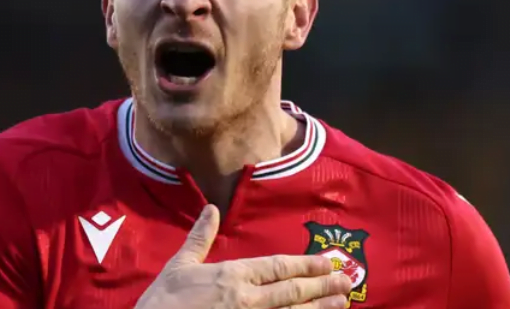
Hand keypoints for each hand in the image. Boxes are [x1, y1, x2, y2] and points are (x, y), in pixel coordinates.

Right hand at [135, 205, 351, 308]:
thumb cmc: (163, 301)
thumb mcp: (180, 265)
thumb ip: (200, 238)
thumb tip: (212, 210)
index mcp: (232, 276)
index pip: (277, 268)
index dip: (304, 265)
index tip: (326, 263)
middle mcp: (246, 300)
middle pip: (292, 291)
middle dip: (321, 287)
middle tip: (346, 283)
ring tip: (341, 305)